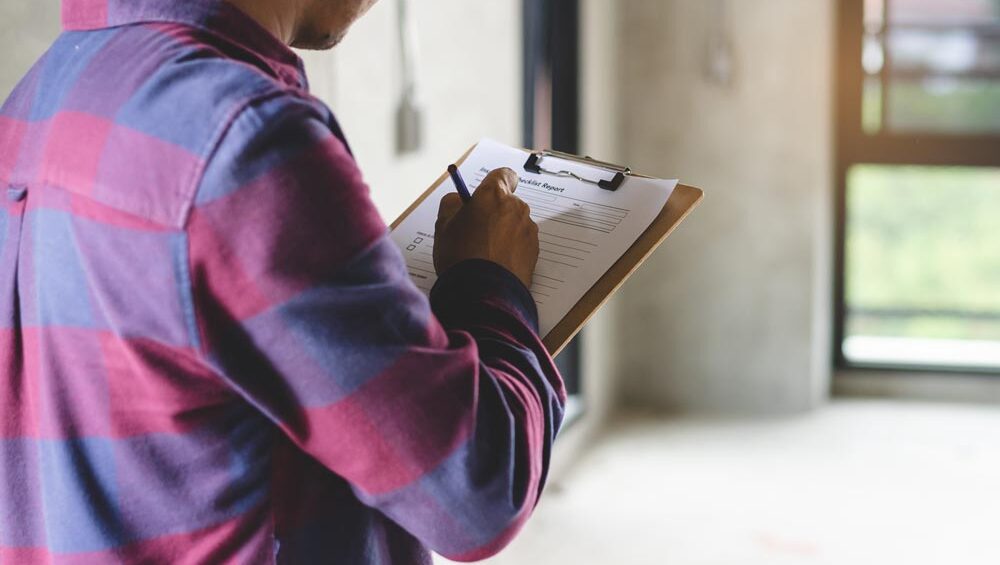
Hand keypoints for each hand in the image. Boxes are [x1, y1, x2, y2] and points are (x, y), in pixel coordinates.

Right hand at [434, 167, 538, 288]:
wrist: (483, 293)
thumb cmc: (461, 257)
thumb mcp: (443, 226)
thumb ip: (451, 204)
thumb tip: (458, 199)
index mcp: (493, 195)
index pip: (503, 174)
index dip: (495, 183)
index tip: (486, 194)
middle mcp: (516, 207)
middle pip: (508, 202)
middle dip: (495, 212)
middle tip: (477, 231)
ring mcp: (528, 230)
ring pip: (515, 224)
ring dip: (504, 232)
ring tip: (485, 253)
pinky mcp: (535, 251)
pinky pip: (522, 243)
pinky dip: (513, 249)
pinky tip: (497, 264)